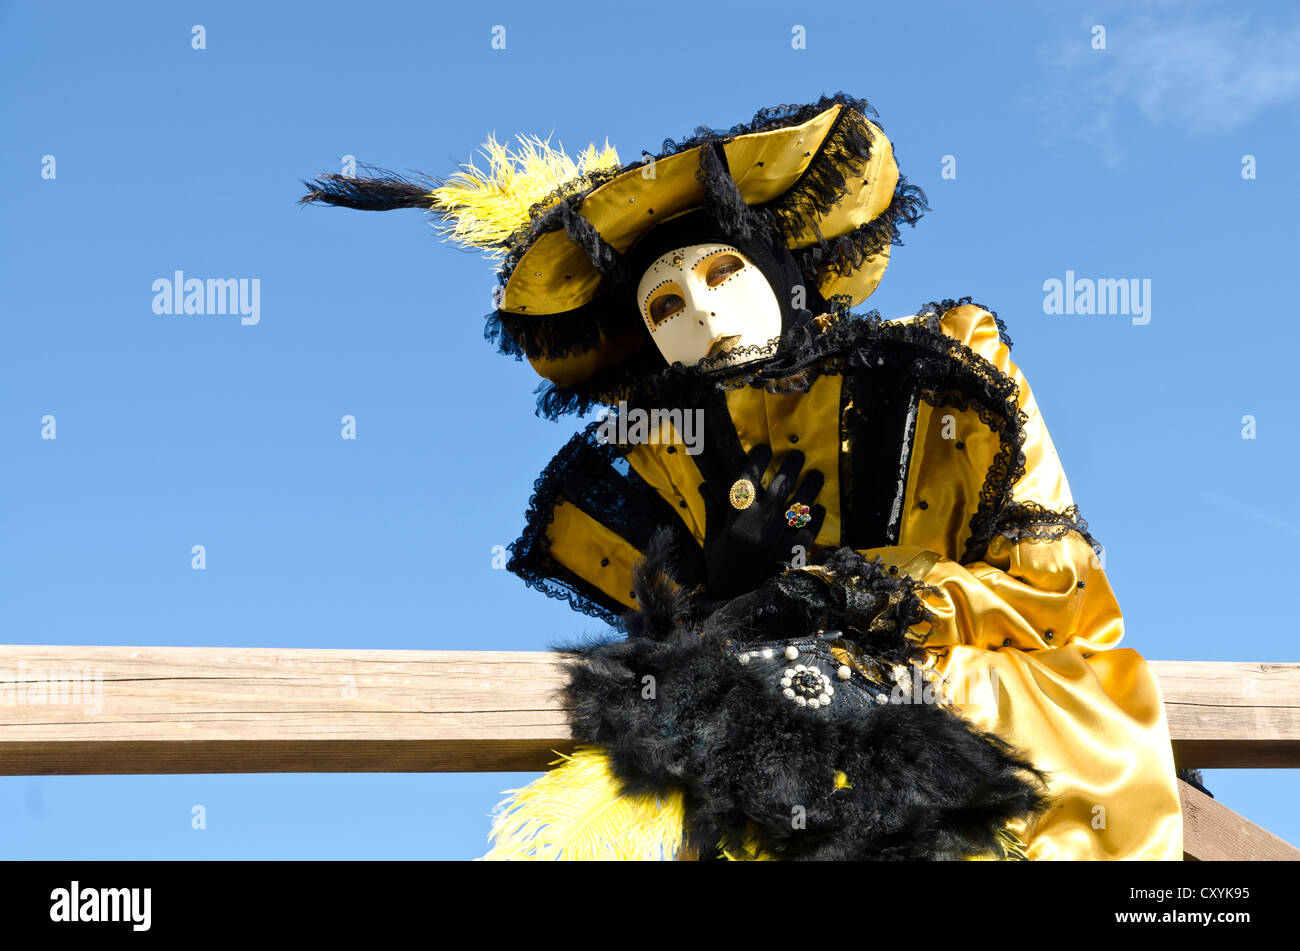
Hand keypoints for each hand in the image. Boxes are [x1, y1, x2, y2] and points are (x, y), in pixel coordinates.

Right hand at [699, 445, 825, 598]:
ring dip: (810, 488)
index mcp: (736, 518)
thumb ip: (713, 511)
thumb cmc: (720, 568)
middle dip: (791, 466)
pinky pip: (809, 530)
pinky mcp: (792, 553)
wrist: (735, 599)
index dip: (757, 460)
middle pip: (780, 486)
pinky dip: (816, 518)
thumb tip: (705, 486)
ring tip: (817, 475)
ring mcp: (779, 537)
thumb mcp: (711, 539)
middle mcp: (759, 523)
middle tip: (797, 454)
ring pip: (800, 505)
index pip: (748, 479)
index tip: (765, 449)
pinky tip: (819, 509)